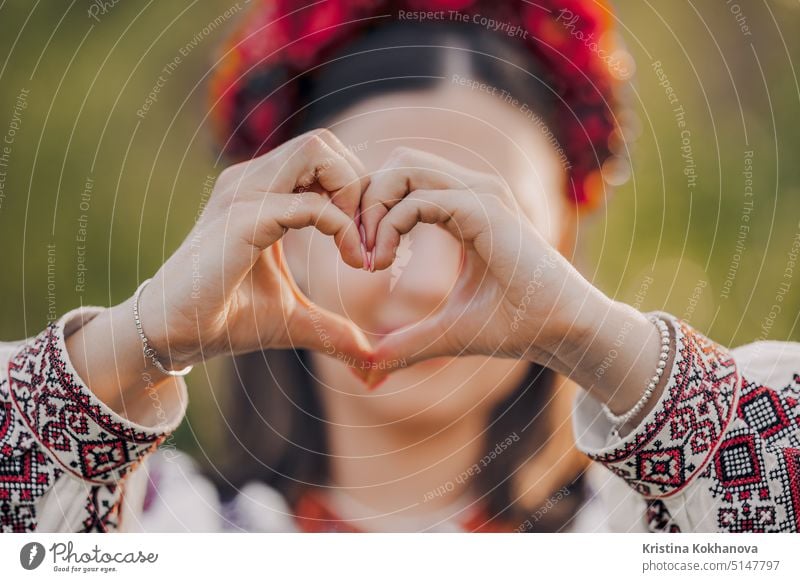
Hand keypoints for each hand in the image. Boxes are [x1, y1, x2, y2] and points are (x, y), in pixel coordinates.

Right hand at [138, 129, 373, 372]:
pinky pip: (310, 203)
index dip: (355, 193)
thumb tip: (368, 358)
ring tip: (359, 246)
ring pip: (318, 152)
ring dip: (352, 195)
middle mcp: (252, 182)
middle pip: (324, 143)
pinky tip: (352, 261)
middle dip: (358, 184)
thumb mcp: (295, 319)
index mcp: (262, 192)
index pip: (323, 159)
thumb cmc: (229, 318)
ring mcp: (244, 194)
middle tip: (366, 237)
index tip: (366, 244)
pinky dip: (342, 227)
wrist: (176, 334)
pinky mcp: (243, 219)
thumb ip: (333, 329)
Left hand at [358, 147, 612, 385]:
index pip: (403, 180)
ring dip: (373, 208)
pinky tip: (385, 264)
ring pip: (403, 166)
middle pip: (397, 163)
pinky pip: (418, 200)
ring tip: (369, 257)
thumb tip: (371, 369)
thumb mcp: (444, 333)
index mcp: (464, 208)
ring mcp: (480, 195)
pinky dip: (390, 227)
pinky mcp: (484, 210)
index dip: (371, 212)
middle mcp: (472, 191)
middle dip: (365, 200)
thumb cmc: (513, 327)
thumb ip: (406, 342)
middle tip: (356, 252)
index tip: (361, 261)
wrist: (560, 333)